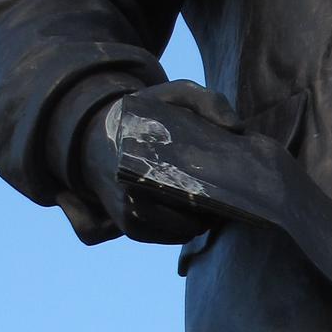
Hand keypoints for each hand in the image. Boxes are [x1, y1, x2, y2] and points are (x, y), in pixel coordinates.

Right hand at [75, 79, 242, 243]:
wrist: (96, 138)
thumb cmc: (143, 116)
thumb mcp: (174, 94)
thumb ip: (207, 101)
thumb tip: (236, 129)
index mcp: (138, 163)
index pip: (189, 190)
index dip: (217, 191)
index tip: (233, 182)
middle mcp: (129, 197)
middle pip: (190, 219)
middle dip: (214, 210)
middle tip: (232, 194)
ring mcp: (128, 218)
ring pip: (184, 232)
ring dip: (203, 221)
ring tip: (218, 199)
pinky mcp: (131, 230)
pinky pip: (172, 237)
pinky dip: (189, 227)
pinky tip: (200, 208)